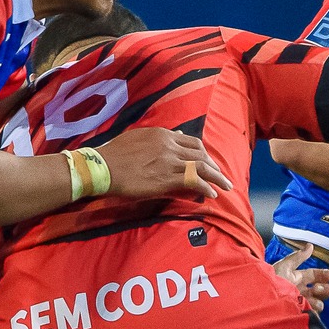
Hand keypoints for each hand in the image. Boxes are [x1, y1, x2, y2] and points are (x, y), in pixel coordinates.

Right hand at [97, 128, 228, 199]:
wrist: (102, 166)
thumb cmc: (113, 154)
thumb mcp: (138, 137)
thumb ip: (159, 137)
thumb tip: (177, 134)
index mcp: (163, 134)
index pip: (191, 142)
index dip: (203, 153)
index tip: (208, 162)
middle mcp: (169, 145)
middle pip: (201, 154)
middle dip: (214, 165)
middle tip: (221, 175)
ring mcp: (170, 161)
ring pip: (202, 167)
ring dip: (217, 177)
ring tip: (226, 186)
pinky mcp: (167, 178)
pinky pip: (194, 181)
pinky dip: (206, 187)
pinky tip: (212, 194)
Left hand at [270, 242, 328, 312]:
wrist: (262, 298)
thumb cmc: (271, 281)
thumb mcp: (284, 267)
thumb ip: (298, 257)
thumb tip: (310, 246)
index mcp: (297, 278)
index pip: (314, 275)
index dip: (323, 274)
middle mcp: (300, 291)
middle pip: (321, 290)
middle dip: (324, 288)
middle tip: (317, 287)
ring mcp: (300, 303)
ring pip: (319, 302)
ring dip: (320, 297)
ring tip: (312, 295)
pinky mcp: (300, 313)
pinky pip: (313, 313)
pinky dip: (315, 309)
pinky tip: (310, 305)